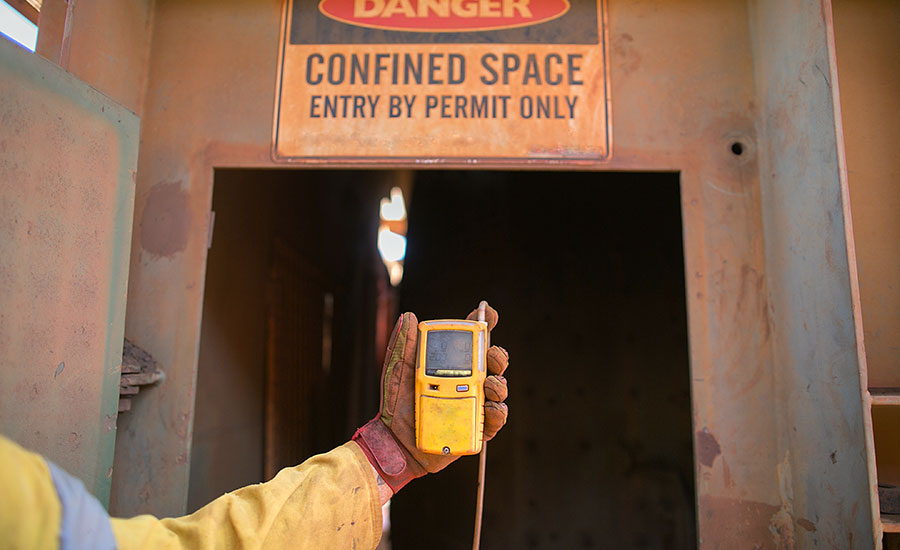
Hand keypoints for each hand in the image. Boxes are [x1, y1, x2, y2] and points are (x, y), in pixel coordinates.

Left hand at [353, 304, 508, 495]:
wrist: (394, 442)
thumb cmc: (397, 405)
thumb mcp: (398, 371)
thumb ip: (405, 345)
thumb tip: (410, 316)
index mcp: (452, 365)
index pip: (472, 341)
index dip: (484, 324)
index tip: (489, 313)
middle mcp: (467, 382)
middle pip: (492, 364)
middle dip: (497, 355)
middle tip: (492, 354)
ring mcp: (474, 405)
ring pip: (498, 390)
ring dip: (499, 384)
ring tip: (488, 384)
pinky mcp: (477, 429)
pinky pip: (495, 420)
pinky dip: (497, 412)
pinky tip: (490, 408)